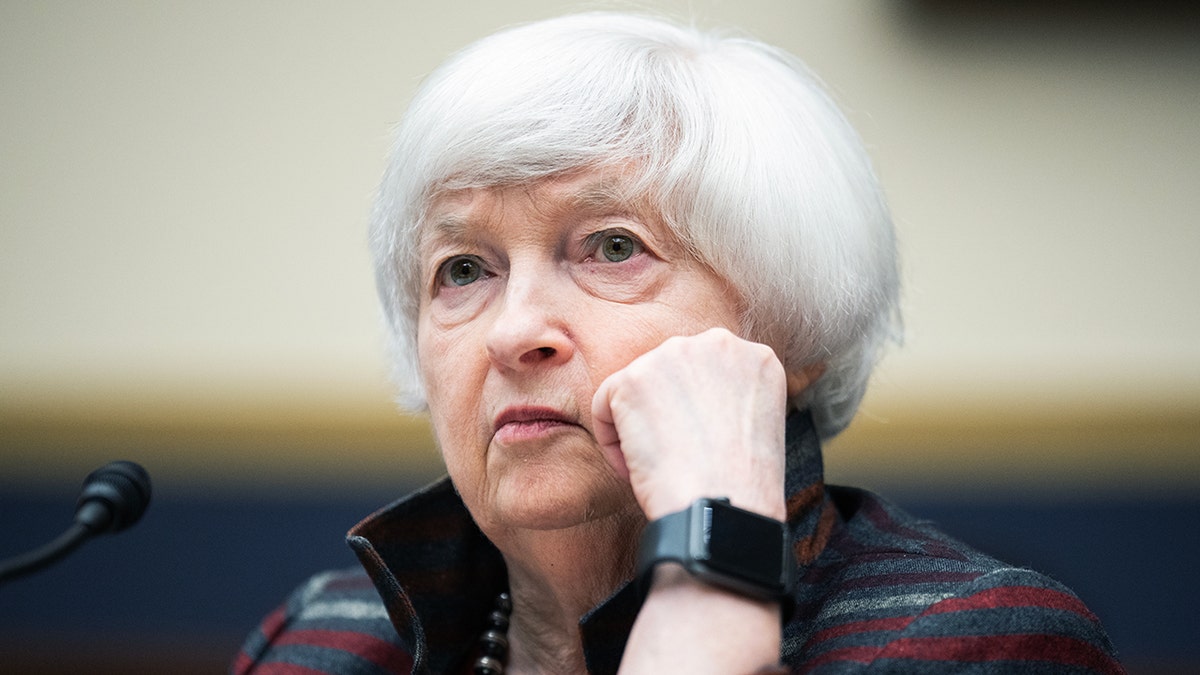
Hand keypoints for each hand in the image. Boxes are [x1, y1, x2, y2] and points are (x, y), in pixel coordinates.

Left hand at [591, 327, 787, 520]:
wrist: (723, 510)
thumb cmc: (740, 487)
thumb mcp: (754, 426)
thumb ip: (728, 397)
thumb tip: (686, 400)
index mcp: (757, 357)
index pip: (707, 373)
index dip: (698, 414)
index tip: (700, 446)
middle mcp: (719, 343)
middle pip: (670, 375)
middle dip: (666, 414)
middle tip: (676, 457)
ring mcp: (675, 355)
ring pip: (637, 388)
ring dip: (639, 426)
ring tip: (659, 467)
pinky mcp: (634, 378)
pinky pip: (605, 405)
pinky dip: (612, 441)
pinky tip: (637, 469)